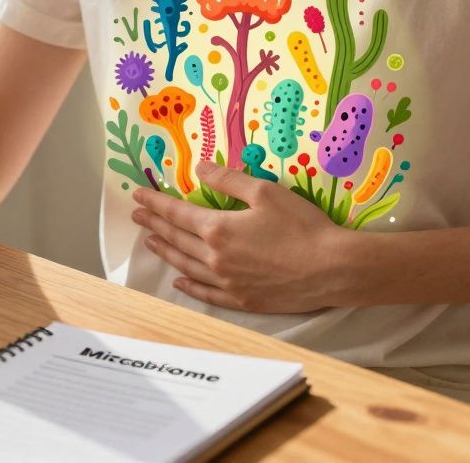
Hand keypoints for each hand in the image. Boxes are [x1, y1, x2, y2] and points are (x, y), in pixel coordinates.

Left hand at [131, 161, 353, 312]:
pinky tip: (179, 281)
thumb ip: (228, 180)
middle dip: (154, 224)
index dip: (155, 203)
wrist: (332, 269)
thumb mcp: (265, 192)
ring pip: (186, 266)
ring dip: (166, 252)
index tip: (138, 195)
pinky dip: (189, 286)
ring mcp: (227, 283)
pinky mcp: (243, 300)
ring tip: (150, 241)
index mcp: (218, 230)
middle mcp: (215, 259)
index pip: (177, 213)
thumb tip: (199, 168)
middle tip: (137, 216)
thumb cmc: (302, 226)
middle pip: (176, 239)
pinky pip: (206, 294)